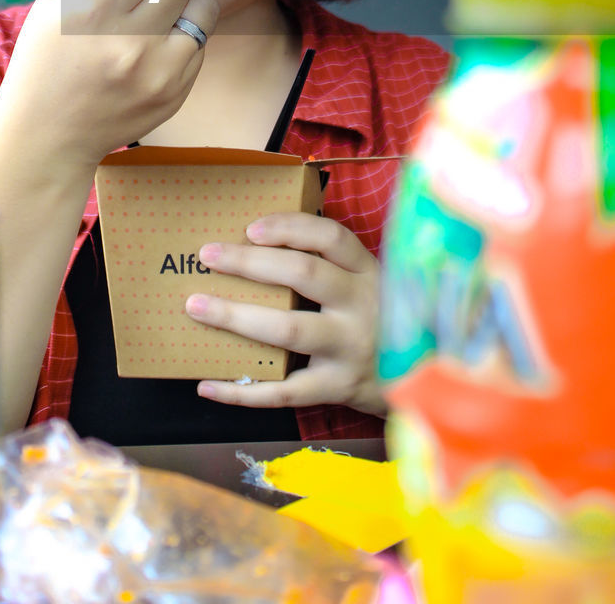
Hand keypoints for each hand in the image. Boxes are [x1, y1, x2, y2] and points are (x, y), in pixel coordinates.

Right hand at [0, 0, 218, 168]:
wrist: (48, 133)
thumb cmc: (48, 53)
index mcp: (93, 8)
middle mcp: (129, 40)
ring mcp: (156, 71)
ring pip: (203, 5)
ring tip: (157, 8)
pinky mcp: (175, 92)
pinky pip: (200, 42)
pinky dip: (184, 33)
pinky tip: (153, 44)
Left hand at [184, 212, 385, 417]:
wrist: (422, 378)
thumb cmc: (377, 319)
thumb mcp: (368, 284)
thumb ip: (331, 265)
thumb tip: (254, 241)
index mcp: (368, 272)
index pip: (331, 238)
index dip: (289, 228)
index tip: (249, 228)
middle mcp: (362, 306)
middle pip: (304, 275)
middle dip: (250, 263)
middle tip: (207, 256)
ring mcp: (351, 349)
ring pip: (289, 329)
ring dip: (236, 317)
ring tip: (196, 306)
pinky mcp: (338, 388)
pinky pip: (284, 391)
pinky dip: (243, 390)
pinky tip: (207, 384)